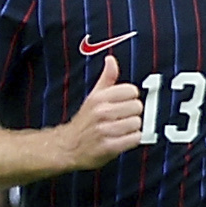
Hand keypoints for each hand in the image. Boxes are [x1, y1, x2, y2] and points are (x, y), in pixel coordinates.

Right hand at [61, 54, 145, 168]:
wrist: (68, 146)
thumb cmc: (85, 121)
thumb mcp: (94, 96)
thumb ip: (106, 78)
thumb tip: (111, 60)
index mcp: (98, 98)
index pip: (131, 90)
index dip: (130, 98)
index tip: (123, 104)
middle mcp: (101, 112)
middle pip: (137, 107)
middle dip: (132, 113)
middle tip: (121, 118)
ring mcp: (105, 129)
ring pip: (137, 123)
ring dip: (132, 128)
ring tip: (120, 129)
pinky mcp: (109, 146)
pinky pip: (135, 138)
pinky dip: (132, 140)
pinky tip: (121, 139)